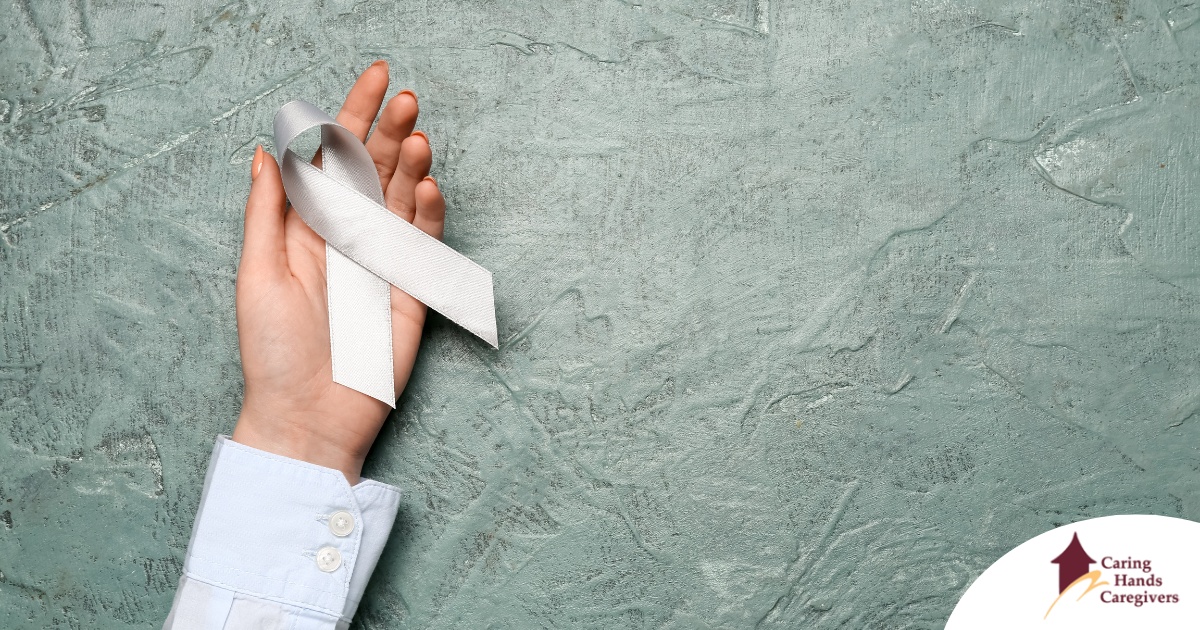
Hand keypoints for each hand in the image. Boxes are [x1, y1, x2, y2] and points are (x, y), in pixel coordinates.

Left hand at [231, 61, 443, 483]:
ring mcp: (382, 262)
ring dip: (411, 165)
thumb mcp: (256, 273)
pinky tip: (426, 188)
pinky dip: (427, 215)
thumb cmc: (273, 351)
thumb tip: (267, 150)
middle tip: (407, 98)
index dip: (352, 114)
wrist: (308, 416)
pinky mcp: (411, 292)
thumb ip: (268, 211)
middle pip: (375, 170)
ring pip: (403, 200)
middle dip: (390, 130)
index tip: (376, 76)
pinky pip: (423, 245)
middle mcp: (348, 237)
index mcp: (307, 227)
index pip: (334, 158)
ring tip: (417, 136)